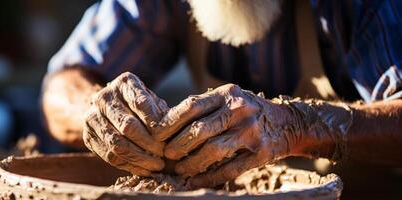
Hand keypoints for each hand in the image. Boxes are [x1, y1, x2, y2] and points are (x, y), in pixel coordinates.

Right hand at [83, 72, 168, 175]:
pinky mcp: (88, 137)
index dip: (155, 123)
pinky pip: (109, 156)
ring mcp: (92, 116)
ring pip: (117, 144)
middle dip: (149, 143)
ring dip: (140, 158)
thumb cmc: (141, 106)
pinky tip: (144, 170)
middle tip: (164, 154)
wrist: (110, 109)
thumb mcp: (154, 102)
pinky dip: (129, 165)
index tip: (168, 137)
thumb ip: (163, 114)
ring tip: (157, 165)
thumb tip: (174, 130)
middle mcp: (104, 97)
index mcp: (124, 83)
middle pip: (128, 125)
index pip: (141, 103)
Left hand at [162, 84, 311, 187]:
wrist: (289, 123)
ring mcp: (252, 131)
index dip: (170, 122)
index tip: (156, 134)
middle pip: (199, 129)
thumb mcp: (230, 99)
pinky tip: (197, 180)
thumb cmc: (249, 111)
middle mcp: (240, 109)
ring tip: (179, 169)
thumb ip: (205, 107)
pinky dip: (211, 176)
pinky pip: (231, 168)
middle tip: (166, 155)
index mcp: (227, 93)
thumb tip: (167, 121)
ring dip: (192, 163)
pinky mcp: (262, 152)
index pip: (191, 106)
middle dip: (178, 145)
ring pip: (213, 150)